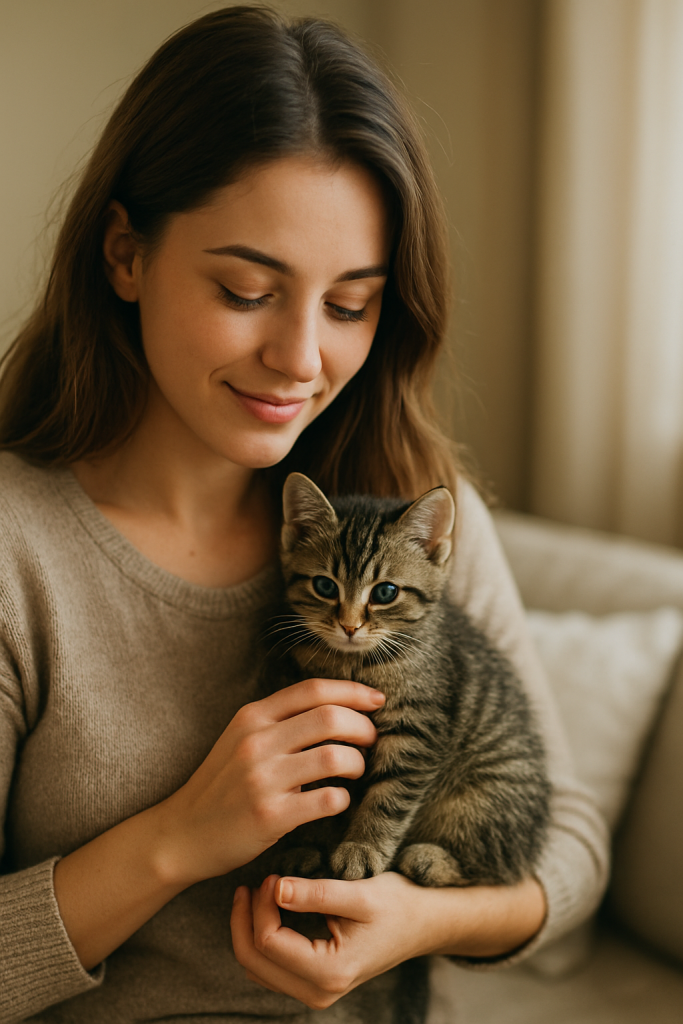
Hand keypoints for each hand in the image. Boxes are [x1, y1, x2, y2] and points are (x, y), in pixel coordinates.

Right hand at [155, 679, 383, 885]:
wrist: (182, 833)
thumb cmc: (222, 785)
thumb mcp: (241, 739)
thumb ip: (280, 720)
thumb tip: (338, 707)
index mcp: (253, 716)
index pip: (313, 690)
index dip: (353, 691)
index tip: (377, 700)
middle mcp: (257, 741)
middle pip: (330, 717)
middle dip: (363, 727)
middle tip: (371, 740)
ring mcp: (262, 778)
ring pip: (335, 756)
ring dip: (357, 763)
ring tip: (355, 770)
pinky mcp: (270, 815)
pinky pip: (327, 799)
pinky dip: (342, 798)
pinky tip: (337, 801)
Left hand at [230, 872, 437, 1008]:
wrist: (425, 924)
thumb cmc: (398, 905)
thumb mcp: (359, 894)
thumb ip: (316, 893)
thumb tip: (275, 888)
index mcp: (330, 972)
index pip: (269, 942)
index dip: (261, 906)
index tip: (272, 875)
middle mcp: (319, 992)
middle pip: (254, 961)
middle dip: (245, 920)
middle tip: (253, 884)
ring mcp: (316, 993)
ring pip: (257, 968)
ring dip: (249, 931)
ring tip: (260, 894)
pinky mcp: (315, 984)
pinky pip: (270, 969)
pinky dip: (262, 941)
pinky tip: (271, 911)